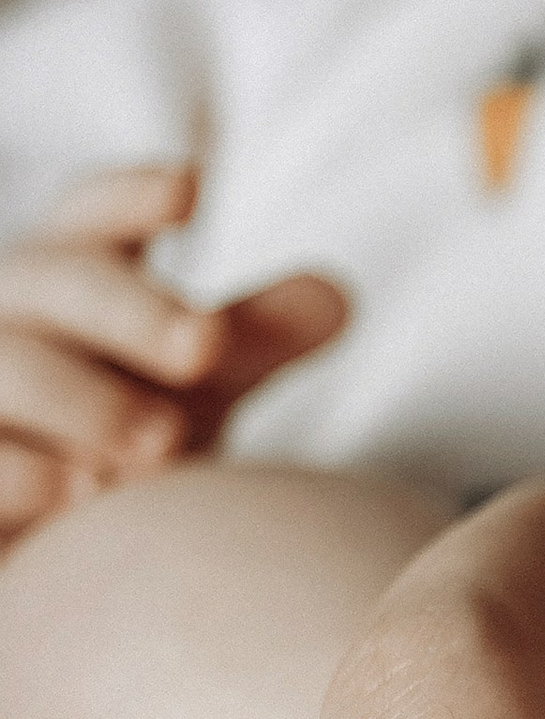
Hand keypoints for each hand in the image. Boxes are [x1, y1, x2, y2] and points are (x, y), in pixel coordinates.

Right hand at [0, 163, 345, 543]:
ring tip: (164, 447)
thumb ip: (256, 337)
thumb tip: (336, 297)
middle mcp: (14, 314)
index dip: (132, 195)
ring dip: (86, 401)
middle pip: (59, 282)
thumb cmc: (130, 422)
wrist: (60, 529)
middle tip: (205, 343)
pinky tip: (79, 493)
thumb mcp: (197, 378)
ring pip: (9, 368)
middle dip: (132, 310)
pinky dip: (25, 474)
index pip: (93, 212)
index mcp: (73, 270)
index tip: (190, 189)